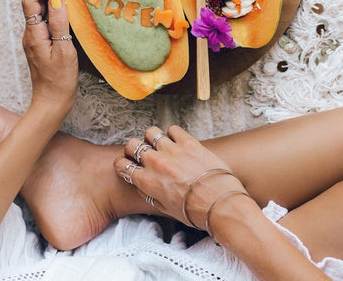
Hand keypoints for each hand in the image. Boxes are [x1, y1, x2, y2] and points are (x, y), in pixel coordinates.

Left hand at [21, 0, 77, 108]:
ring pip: (40, 13)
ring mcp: (34, 41)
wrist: (51, 103)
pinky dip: (54, 12)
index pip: (29, 0)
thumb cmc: (59, 80)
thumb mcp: (64, 50)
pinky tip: (66, 11)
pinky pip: (45, 22)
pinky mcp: (41, 46)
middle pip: (34, 4)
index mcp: (34, 33)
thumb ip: (59, 23)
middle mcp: (30, 34)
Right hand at [114, 125, 248, 231]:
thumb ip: (150, 196)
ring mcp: (171, 150)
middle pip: (132, 144)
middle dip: (133, 148)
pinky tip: (178, 142)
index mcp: (147, 181)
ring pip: (151, 132)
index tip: (127, 165)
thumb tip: (144, 187)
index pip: (122, 165)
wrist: (220, 204)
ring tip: (160, 145)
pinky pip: (172, 129)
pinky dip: (173, 134)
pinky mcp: (187, 142)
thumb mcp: (166, 210)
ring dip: (153, 138)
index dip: (122, 165)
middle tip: (141, 153)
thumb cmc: (195, 212)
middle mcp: (155, 163)